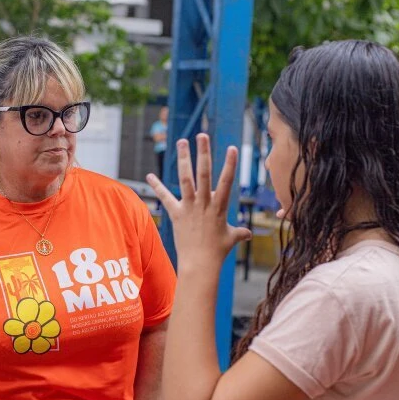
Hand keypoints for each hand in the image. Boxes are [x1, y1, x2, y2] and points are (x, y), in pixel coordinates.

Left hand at [146, 134, 251, 272]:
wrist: (200, 264)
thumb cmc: (217, 252)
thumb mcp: (231, 239)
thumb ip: (240, 233)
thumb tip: (249, 234)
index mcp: (220, 206)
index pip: (227, 181)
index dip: (230, 164)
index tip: (232, 148)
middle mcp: (204, 203)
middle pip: (204, 173)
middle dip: (203, 153)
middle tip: (201, 135)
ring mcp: (189, 207)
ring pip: (186, 179)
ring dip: (183, 159)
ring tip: (181, 142)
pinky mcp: (176, 214)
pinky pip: (165, 198)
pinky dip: (157, 187)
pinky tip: (149, 175)